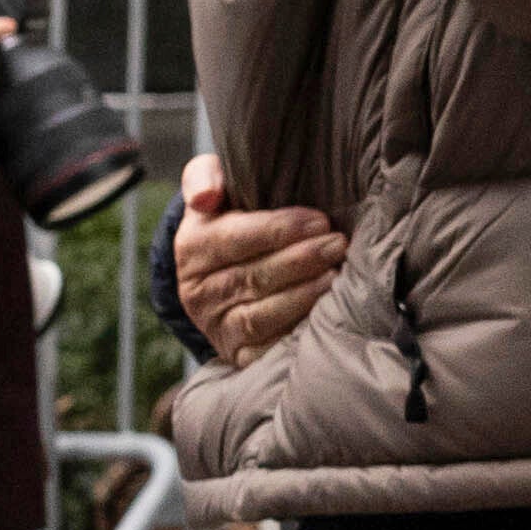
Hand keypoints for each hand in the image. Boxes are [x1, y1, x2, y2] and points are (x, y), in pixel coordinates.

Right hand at [172, 143, 343, 363]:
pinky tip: (325, 312)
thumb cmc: (229, 218)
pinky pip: (268, 347)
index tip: (319, 220)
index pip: (236, 238)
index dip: (279, 230)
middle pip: (253, 277)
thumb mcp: (211, 188)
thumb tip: (207, 195)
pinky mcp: (238, 353)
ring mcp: (217, 326)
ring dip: (304, 295)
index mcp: (191, 247)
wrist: (221, 272)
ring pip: (262, 314)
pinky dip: (298, 330)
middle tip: (339, 244)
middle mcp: (198, 291)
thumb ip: (206, 176)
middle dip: (302, 260)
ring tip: (337, 275)